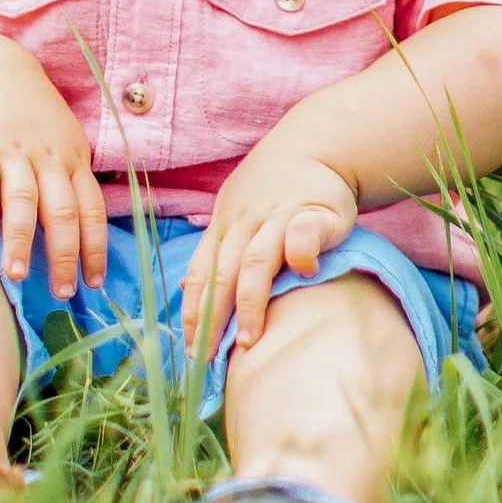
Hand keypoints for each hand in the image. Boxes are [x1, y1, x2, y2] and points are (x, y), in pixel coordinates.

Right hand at [0, 68, 107, 297]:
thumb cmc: (37, 126)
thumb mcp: (66, 147)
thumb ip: (72, 189)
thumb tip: (86, 246)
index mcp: (73, 163)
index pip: (91, 210)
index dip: (94, 248)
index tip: (93, 283)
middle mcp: (47, 160)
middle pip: (60, 211)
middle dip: (63, 254)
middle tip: (61, 291)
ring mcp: (12, 152)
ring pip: (23, 199)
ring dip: (21, 239)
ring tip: (17, 274)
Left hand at [179, 139, 358, 356]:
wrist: (315, 144)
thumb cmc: (273, 187)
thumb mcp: (235, 213)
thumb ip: (216, 250)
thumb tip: (186, 288)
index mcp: (225, 226)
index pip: (201, 273)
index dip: (192, 312)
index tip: (187, 351)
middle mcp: (246, 222)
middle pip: (222, 273)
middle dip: (212, 319)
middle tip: (208, 358)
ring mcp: (279, 216)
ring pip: (257, 261)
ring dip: (250, 301)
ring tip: (250, 339)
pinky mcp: (315, 212)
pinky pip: (304, 232)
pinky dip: (300, 252)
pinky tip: (304, 272)